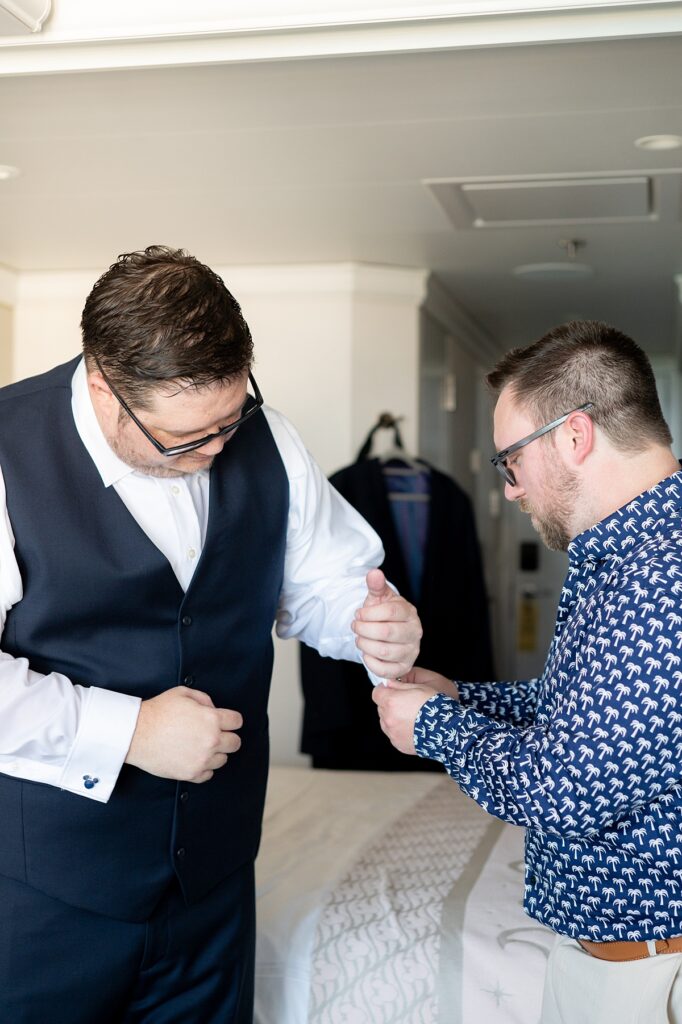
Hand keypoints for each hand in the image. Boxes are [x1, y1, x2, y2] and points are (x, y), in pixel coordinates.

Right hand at [125, 686, 242, 782]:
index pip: (237, 722)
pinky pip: (209, 774)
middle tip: (215, 735)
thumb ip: (205, 699)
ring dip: (215, 753)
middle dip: (227, 737)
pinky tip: (194, 758)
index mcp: (212, 719)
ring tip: (199, 746)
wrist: (136, 733)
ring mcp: (202, 759)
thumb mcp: (183, 693)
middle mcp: (211, 740)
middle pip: (235, 743)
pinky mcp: (191, 773)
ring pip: (223, 760)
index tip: (226, 722)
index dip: (231, 720)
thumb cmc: (157, 712)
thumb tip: (214, 709)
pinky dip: (204, 767)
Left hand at [352, 568, 421, 678]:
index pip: (390, 612)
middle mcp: (415, 632)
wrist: (390, 631)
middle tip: (355, 627)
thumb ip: (376, 585)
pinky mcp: (404, 667)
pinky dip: (370, 662)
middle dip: (364, 629)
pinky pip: (384, 670)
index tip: (358, 614)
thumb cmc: (384, 614)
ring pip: (384, 651)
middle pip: (386, 632)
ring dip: (364, 645)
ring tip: (359, 638)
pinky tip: (366, 653)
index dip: (369, 613)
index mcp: (409, 612)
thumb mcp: (380, 598)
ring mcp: (411, 651)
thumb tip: (374, 573)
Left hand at [372, 669, 455, 754]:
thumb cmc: (435, 706)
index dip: (384, 690)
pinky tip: (412, 727)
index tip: (392, 691)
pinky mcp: (398, 744)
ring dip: (393, 718)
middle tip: (406, 703)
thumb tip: (388, 684)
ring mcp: (392, 733)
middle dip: (390, 704)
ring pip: (386, 721)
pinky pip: (393, 734)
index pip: (376, 693)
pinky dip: (399, 730)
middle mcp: (388, 718)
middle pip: (381, 708)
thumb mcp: (418, 687)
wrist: (447, 729)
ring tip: (411, 717)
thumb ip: (399, 685)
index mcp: (391, 702)